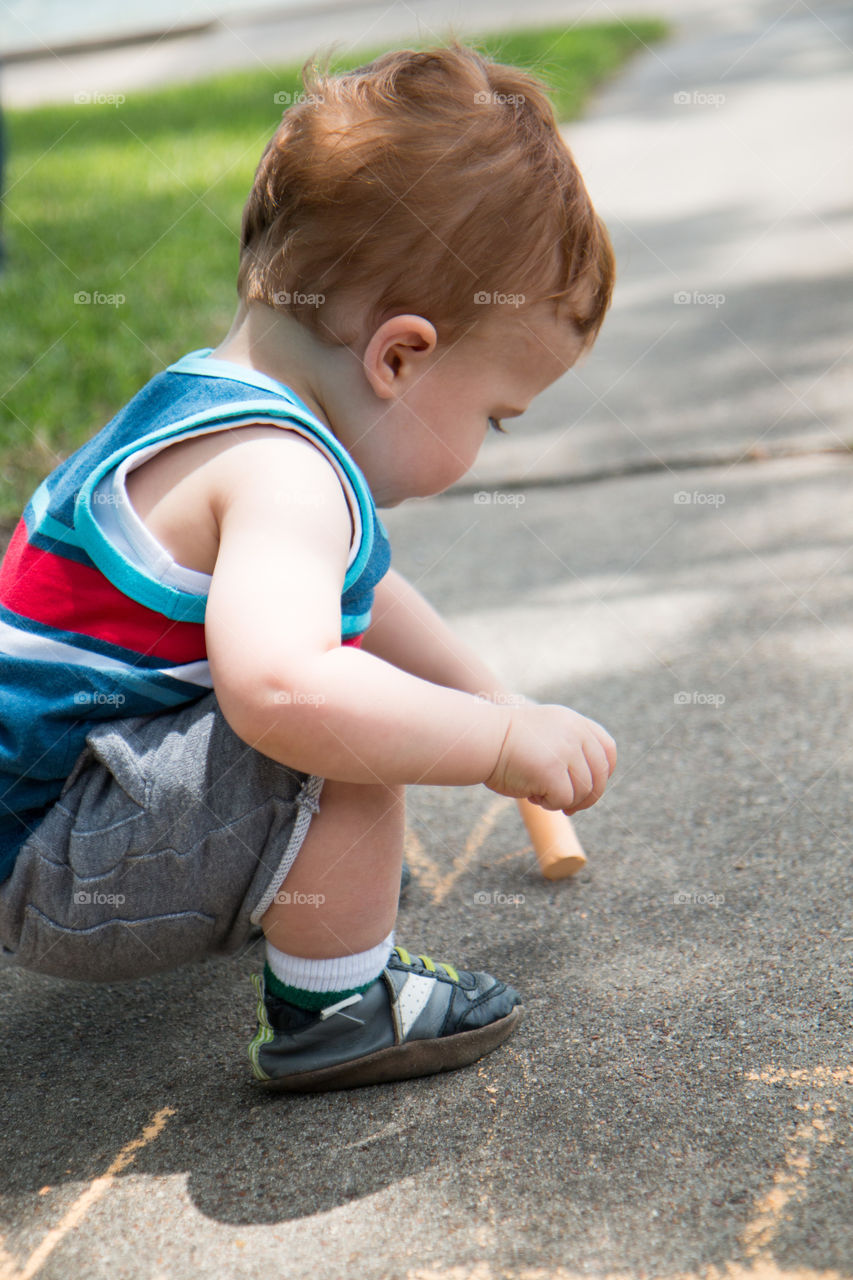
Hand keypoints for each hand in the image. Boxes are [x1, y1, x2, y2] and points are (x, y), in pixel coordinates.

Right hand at [484, 702, 615, 813]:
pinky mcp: (554, 770)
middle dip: (586, 797)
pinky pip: (564, 800)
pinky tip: (531, 794)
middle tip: (569, 808)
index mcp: (575, 722)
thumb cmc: (505, 743)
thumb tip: (590, 789)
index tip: (588, 786)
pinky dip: (549, 803)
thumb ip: (569, 749)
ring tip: (539, 794)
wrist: (481, 739)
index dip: (603, 773)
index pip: (608, 750)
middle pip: (598, 776)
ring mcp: (566, 751)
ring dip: (564, 801)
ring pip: (583, 792)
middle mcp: (576, 733)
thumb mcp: (545, 736)